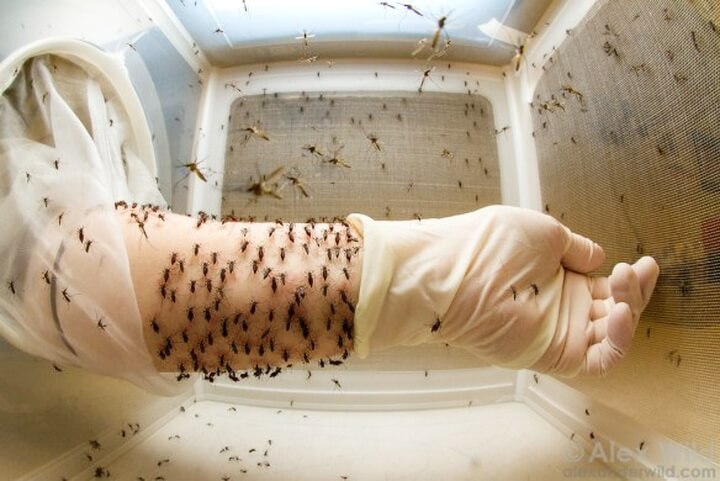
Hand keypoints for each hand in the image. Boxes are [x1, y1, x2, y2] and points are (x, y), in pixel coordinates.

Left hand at [349, 206, 658, 376]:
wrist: (449, 272)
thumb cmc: (487, 244)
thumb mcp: (542, 232)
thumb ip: (575, 247)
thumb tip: (598, 256)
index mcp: (556, 276)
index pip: (604, 284)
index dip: (628, 277)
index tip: (645, 262)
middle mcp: (558, 306)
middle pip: (613, 309)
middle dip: (634, 291)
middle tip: (638, 269)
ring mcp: (556, 331)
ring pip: (610, 335)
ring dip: (630, 311)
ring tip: (626, 283)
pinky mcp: (552, 354)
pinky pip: (598, 360)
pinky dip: (618, 342)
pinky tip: (621, 313)